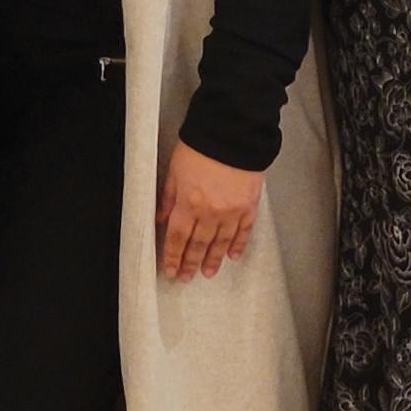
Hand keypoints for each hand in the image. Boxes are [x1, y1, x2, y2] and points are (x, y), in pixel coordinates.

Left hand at [156, 139, 262, 279]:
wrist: (233, 133)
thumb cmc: (200, 147)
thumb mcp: (175, 171)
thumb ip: (168, 198)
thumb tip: (160, 219)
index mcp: (188, 204)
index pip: (177, 238)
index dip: (173, 256)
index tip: (170, 270)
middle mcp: (210, 213)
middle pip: (198, 244)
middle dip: (191, 263)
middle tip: (186, 277)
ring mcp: (232, 211)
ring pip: (221, 242)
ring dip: (213, 259)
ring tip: (208, 273)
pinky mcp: (249, 205)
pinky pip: (244, 231)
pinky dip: (238, 245)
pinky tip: (233, 255)